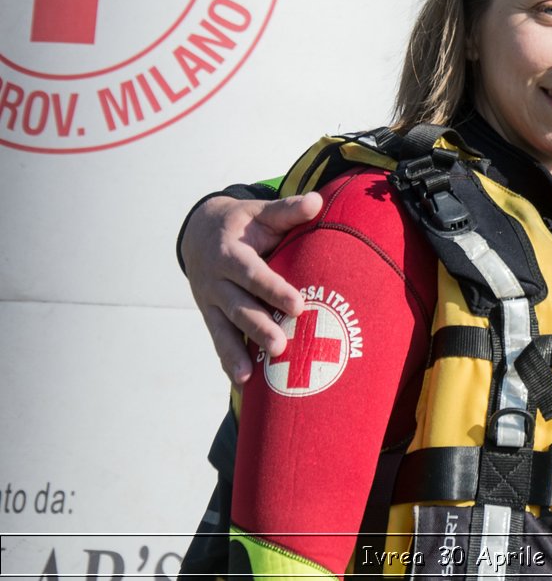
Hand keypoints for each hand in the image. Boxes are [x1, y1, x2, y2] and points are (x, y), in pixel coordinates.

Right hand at [181, 192, 322, 384]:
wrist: (200, 233)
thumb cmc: (243, 224)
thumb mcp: (261, 212)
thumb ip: (287, 210)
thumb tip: (315, 202)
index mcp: (229, 254)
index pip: (253, 274)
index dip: (274, 289)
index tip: (298, 305)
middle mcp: (216, 281)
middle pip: (238, 307)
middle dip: (258, 328)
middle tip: (280, 347)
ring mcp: (211, 302)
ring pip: (224, 330)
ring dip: (238, 353)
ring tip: (253, 376)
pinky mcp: (211, 316)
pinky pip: (219, 341)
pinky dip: (229, 362)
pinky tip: (243, 385)